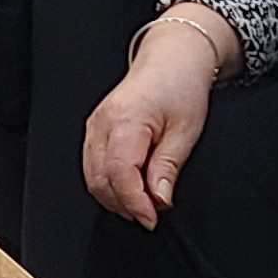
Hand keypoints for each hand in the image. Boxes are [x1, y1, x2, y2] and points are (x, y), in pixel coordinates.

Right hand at [83, 11, 229, 228]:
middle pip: (99, 179)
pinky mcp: (95, 129)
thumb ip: (167, 167)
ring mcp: (94, 126)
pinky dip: (108, 183)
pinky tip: (131, 188)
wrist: (172, 58)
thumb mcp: (186, 131)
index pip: (119, 173)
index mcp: (126, 119)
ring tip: (144, 203)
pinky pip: (92, 165)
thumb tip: (158, 200)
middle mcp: (102, 123)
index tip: (152, 219)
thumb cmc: (180, 86)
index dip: (134, 203)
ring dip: (115, 197)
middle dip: (124, 204)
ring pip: (92, 176)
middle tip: (153, 213)